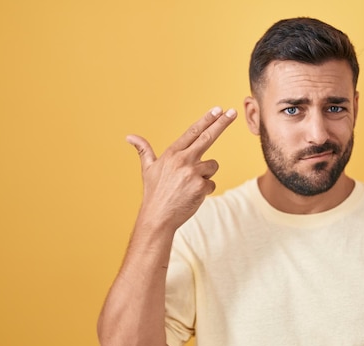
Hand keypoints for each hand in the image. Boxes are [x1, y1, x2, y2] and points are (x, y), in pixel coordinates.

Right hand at [127, 106, 237, 229]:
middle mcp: (182, 159)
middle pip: (208, 137)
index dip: (206, 119)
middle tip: (233, 112)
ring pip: (212, 166)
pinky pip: (212, 184)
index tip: (218, 109)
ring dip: (205, 175)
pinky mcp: (201, 186)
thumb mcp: (147, 169)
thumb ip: (143, 150)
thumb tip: (129, 137)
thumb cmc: (154, 193)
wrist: (158, 217)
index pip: (192, 132)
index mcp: (171, 153)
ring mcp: (192, 173)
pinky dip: (205, 190)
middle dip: (222, 123)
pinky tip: (191, 195)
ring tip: (188, 186)